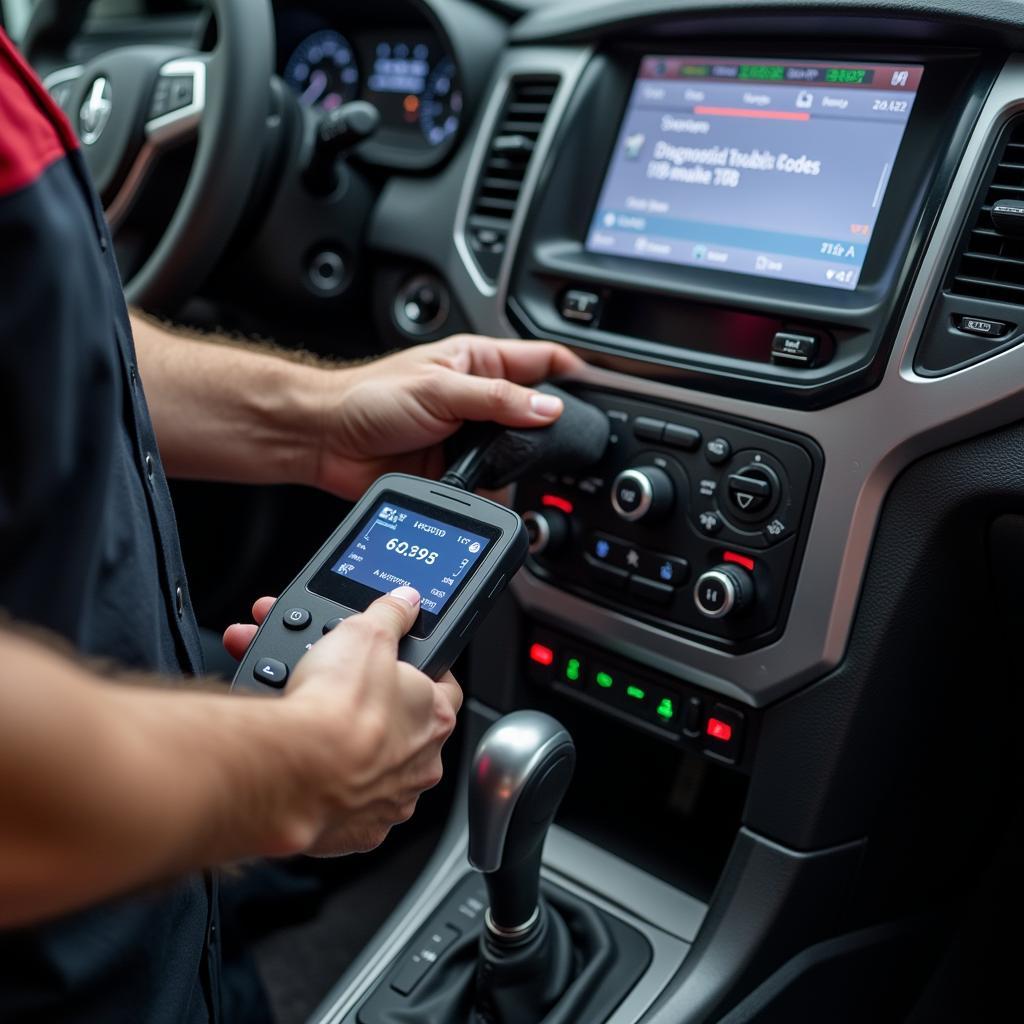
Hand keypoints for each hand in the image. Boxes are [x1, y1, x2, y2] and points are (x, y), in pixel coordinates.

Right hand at [224, 588, 460, 855]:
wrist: (292, 770)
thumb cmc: (337, 708)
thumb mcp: (366, 632)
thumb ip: (390, 614)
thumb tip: (405, 601)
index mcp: (435, 716)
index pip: (441, 687)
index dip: (416, 670)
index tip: (392, 662)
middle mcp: (420, 764)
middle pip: (394, 724)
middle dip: (359, 702)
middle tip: (327, 686)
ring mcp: (387, 802)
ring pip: (363, 764)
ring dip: (333, 739)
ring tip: (297, 715)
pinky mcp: (352, 832)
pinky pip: (338, 803)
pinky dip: (317, 781)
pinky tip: (294, 757)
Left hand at [310, 335, 584, 498]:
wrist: (326, 440)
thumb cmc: (368, 398)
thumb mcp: (440, 388)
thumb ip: (497, 400)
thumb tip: (548, 408)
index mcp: (479, 361)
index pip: (544, 359)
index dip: (577, 370)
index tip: (605, 387)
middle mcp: (479, 398)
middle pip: (537, 410)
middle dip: (553, 426)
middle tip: (570, 440)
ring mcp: (470, 437)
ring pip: (519, 451)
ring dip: (523, 461)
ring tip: (528, 465)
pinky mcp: (458, 471)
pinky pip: (494, 482)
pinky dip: (500, 487)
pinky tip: (496, 485)